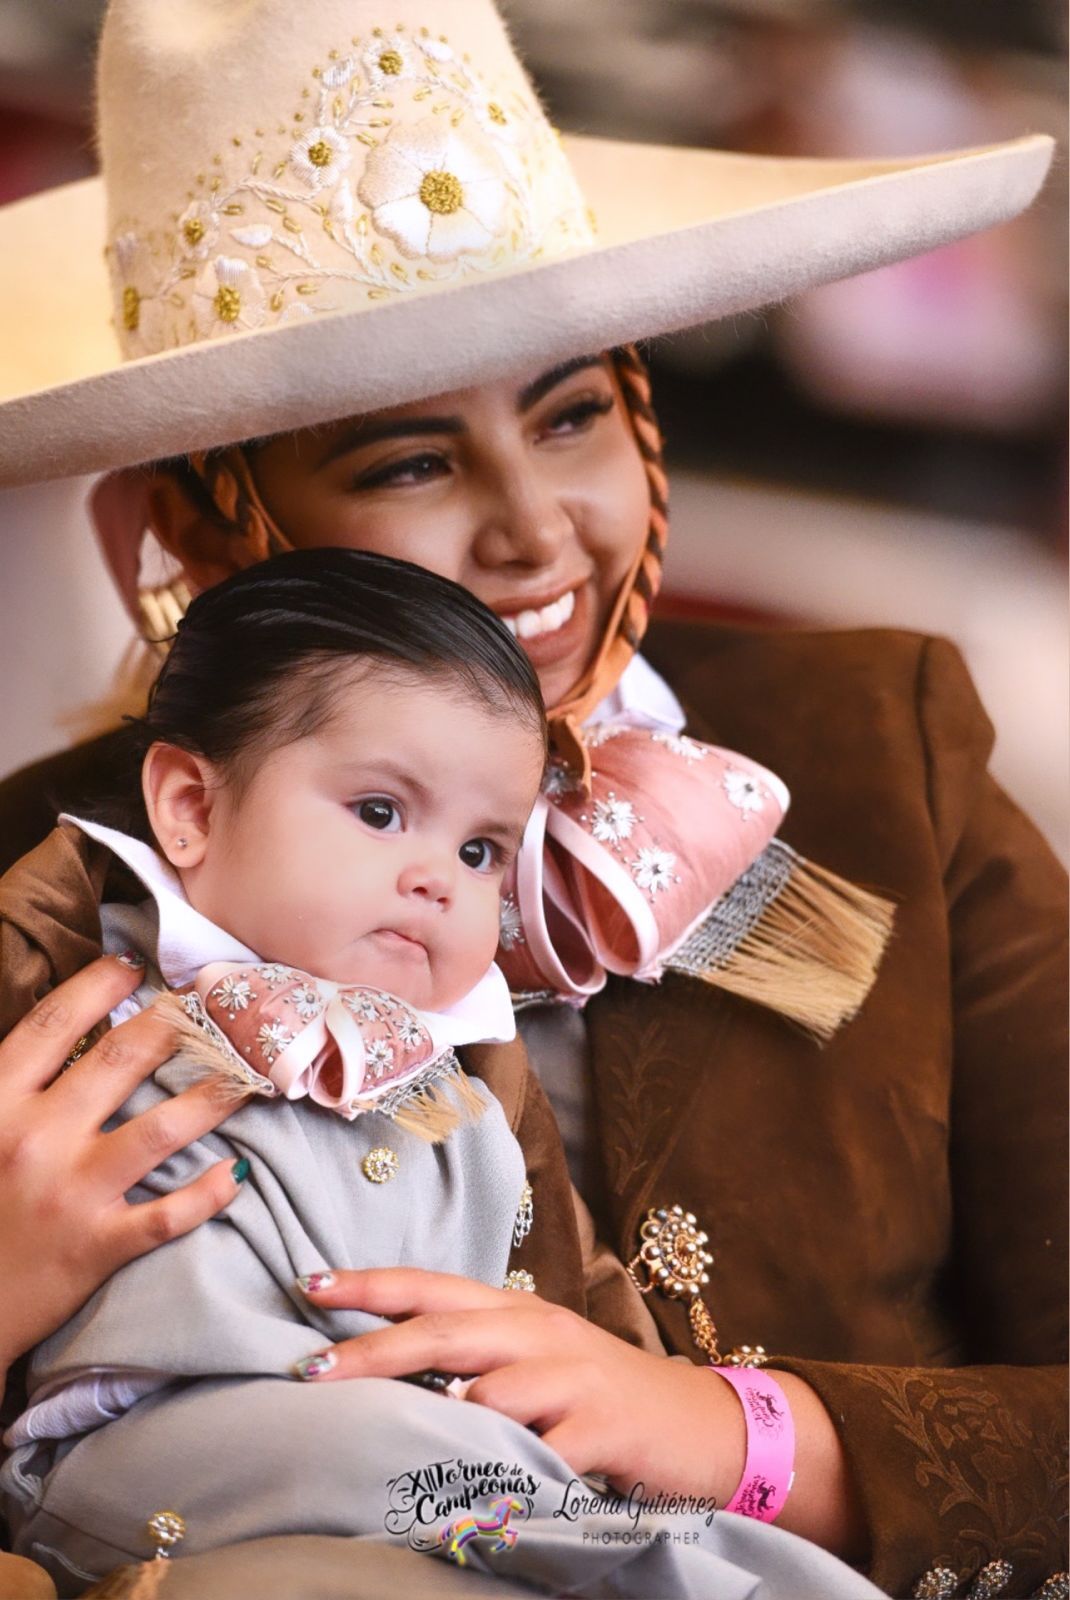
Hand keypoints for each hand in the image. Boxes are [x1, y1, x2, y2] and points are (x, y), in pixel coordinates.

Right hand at [0, 954, 243, 1370]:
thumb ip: (14, 1087)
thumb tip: (65, 1039)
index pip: (52, 1023)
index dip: (98, 986)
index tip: (135, 967)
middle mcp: (35, 1139)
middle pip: (121, 1059)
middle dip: (177, 1023)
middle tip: (214, 1004)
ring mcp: (70, 1194)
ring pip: (161, 1129)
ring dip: (214, 1095)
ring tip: (250, 1073)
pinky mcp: (96, 1247)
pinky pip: (167, 1215)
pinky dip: (208, 1193)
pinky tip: (238, 1172)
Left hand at [294, 1266, 746, 1504]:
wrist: (699, 1423)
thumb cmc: (599, 1393)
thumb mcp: (536, 1360)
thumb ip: (474, 1356)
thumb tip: (385, 1365)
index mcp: (517, 1310)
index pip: (432, 1286)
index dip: (370, 1283)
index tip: (308, 1283)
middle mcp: (541, 1331)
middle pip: (447, 1329)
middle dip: (374, 1347)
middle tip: (313, 1367)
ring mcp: (575, 1376)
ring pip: (495, 1383)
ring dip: (442, 1406)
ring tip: (388, 1425)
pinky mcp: (605, 1426)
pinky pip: (547, 1446)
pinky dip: (510, 1462)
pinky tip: (479, 1485)